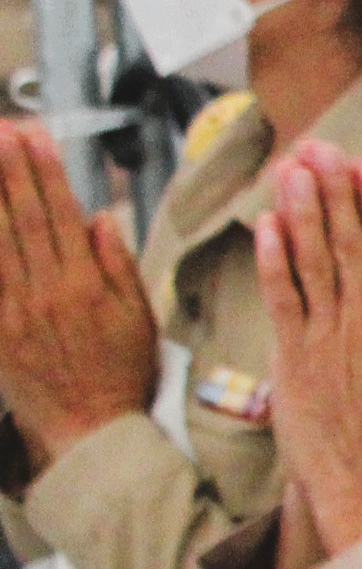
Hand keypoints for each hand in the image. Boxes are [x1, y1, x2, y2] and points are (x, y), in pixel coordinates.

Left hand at [0, 121, 158, 464]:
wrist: (87, 432)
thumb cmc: (120, 377)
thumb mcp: (141, 321)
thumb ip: (119, 265)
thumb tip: (101, 217)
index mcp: (87, 286)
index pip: (62, 215)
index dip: (46, 172)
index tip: (34, 136)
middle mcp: (46, 291)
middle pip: (24, 217)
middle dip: (9, 169)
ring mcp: (13, 309)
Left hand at [258, 143, 361, 553]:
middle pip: (347, 243)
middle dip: (333, 190)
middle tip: (320, 146)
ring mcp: (326, 340)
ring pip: (310, 261)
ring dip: (299, 209)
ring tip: (291, 167)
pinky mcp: (292, 360)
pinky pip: (279, 298)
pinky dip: (271, 259)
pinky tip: (266, 224)